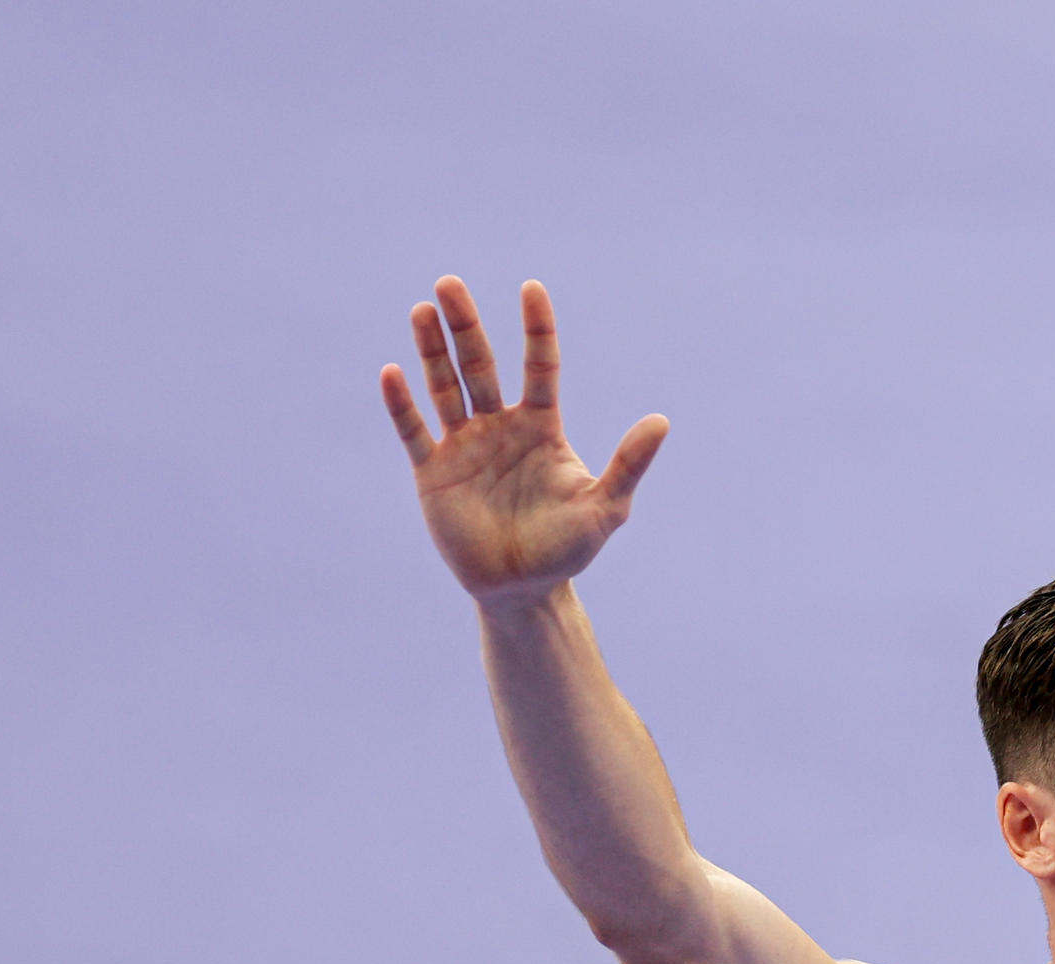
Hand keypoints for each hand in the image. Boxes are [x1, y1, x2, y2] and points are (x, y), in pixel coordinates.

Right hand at [379, 277, 668, 605]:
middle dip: (466, 326)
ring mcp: (463, 446)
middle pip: (480, 365)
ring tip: (423, 309)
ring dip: (433, 350)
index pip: (540, 366)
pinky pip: (415, 431)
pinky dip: (402, 404)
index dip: (536, 330)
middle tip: (450, 283)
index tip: (532, 290)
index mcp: (541, 427)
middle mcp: (499, 427)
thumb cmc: (568, 548)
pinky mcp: (433, 472)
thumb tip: (662, 421)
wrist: (522, 589)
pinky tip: (392, 372)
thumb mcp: (605, 507)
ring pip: (444, 387)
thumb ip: (629, 463)